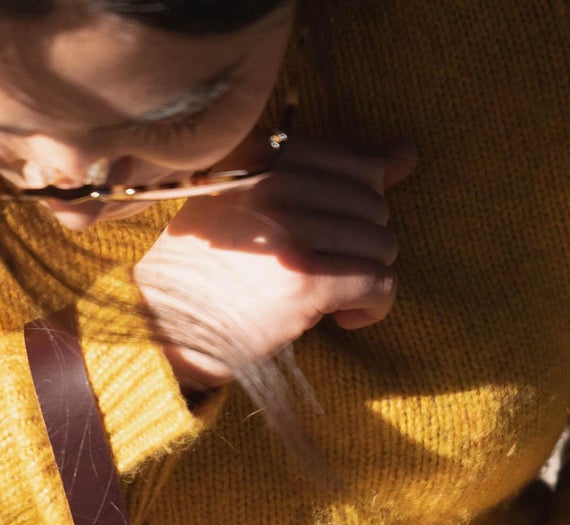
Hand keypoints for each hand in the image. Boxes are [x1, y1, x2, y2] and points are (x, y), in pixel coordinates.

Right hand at [132, 135, 417, 391]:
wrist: (161, 325)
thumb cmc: (207, 268)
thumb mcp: (255, 201)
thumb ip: (329, 173)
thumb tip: (408, 154)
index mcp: (264, 154)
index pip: (355, 165)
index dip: (357, 208)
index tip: (329, 239)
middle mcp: (278, 183)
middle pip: (373, 207)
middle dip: (360, 247)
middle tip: (326, 275)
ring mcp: (292, 232)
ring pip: (382, 245)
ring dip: (366, 278)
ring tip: (333, 299)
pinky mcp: (305, 281)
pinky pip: (378, 284)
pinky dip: (374, 306)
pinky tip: (345, 318)